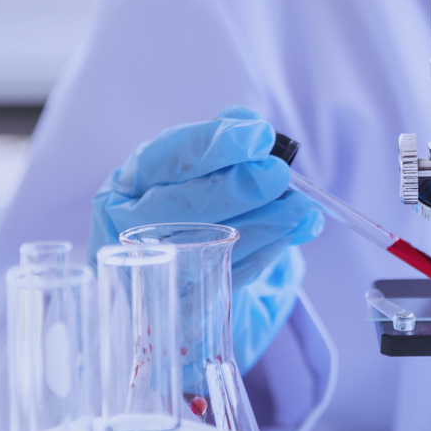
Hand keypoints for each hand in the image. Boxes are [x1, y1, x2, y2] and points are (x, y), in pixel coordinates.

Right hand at [90, 105, 322, 368]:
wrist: (183, 262)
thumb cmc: (192, 202)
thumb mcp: (200, 166)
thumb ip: (222, 140)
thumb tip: (248, 125)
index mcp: (130, 182)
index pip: (168, 157)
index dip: (216, 144)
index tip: (260, 136)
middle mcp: (128, 226)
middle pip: (182, 207)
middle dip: (238, 188)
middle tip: (280, 174)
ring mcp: (152, 269)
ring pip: (210, 244)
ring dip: (265, 223)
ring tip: (302, 206)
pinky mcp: (182, 305)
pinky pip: (229, 275)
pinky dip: (268, 251)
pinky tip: (294, 231)